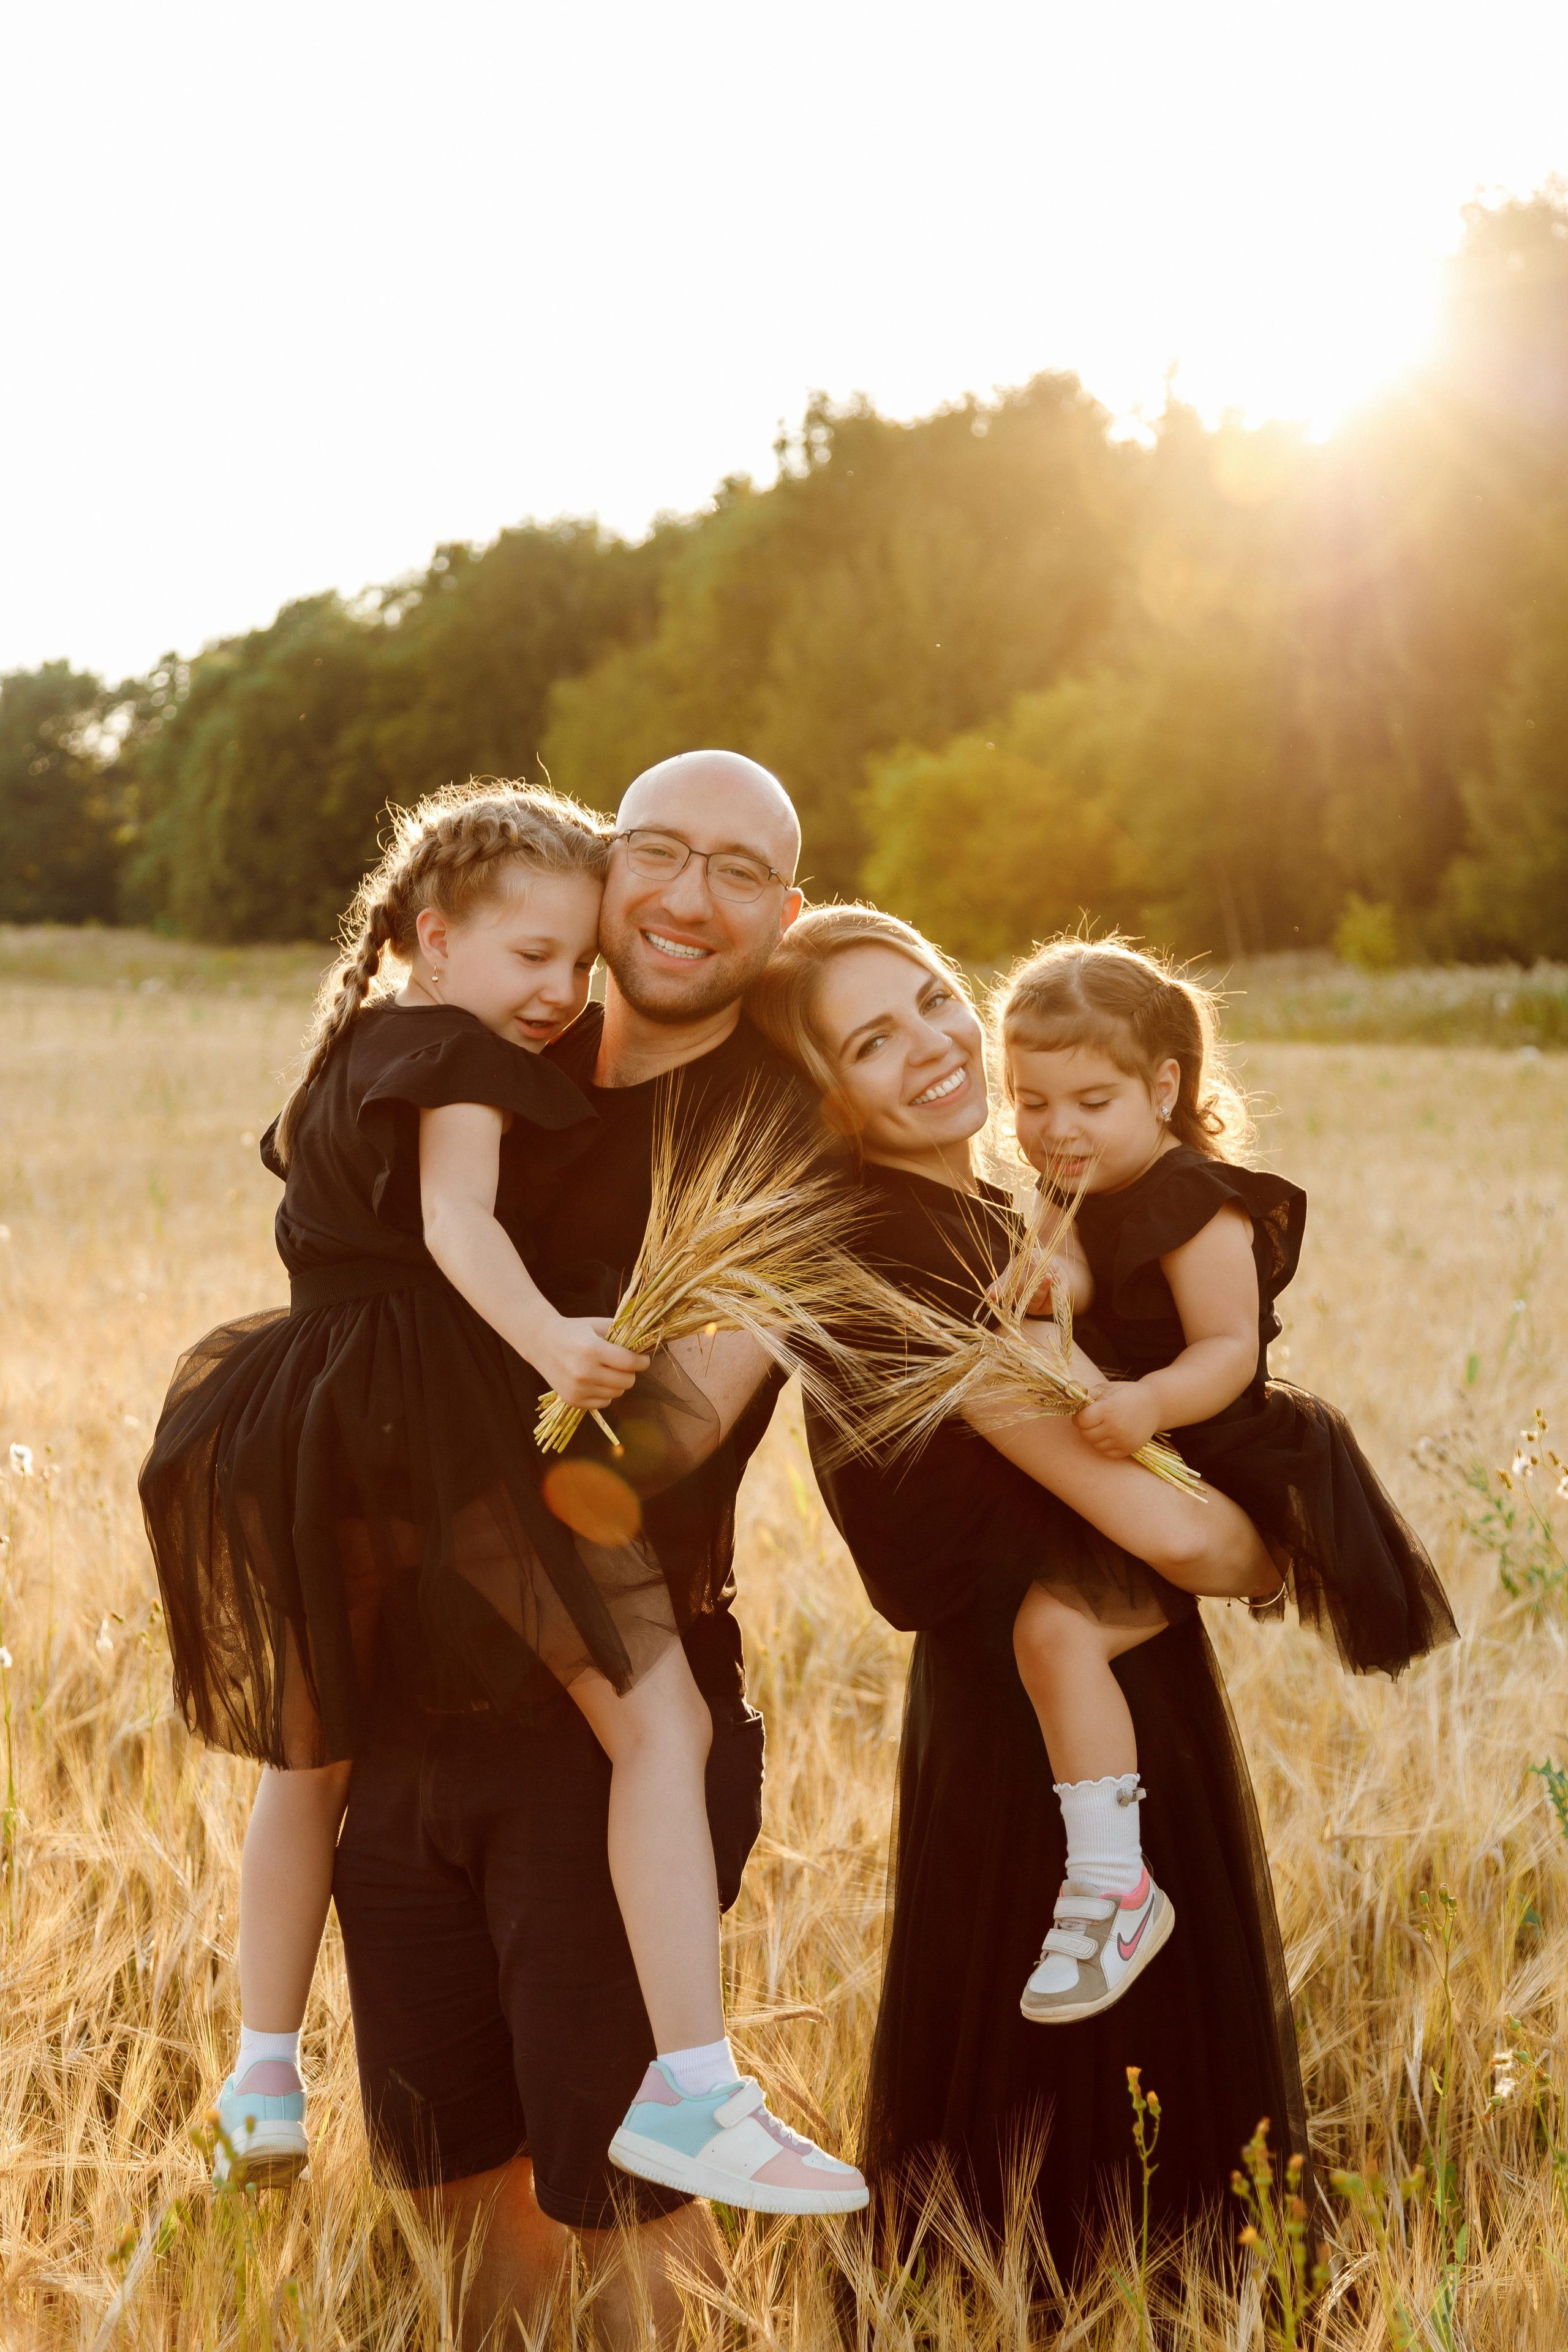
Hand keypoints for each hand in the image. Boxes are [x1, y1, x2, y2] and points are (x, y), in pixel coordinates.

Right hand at [534, 1316, 650, 1408]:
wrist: (541, 1342)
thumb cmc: (573, 1331)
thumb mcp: (596, 1324)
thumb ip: (621, 1333)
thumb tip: (644, 1347)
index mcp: (592, 1350)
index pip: (629, 1363)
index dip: (642, 1361)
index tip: (643, 1359)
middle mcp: (584, 1372)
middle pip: (627, 1381)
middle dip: (630, 1372)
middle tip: (623, 1364)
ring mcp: (578, 1389)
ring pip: (617, 1393)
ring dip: (618, 1383)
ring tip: (607, 1370)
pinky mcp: (573, 1400)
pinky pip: (604, 1402)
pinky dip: (606, 1393)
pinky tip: (597, 1380)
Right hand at [988, 1248, 1059, 1317]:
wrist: (1056, 1270)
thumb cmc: (1040, 1261)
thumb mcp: (1035, 1254)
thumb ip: (1035, 1259)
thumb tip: (1040, 1269)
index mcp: (1007, 1280)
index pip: (999, 1287)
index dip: (995, 1291)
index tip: (990, 1295)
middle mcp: (1016, 1296)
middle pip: (1020, 1291)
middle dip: (1029, 1279)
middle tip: (1037, 1265)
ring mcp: (1029, 1305)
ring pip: (1035, 1299)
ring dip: (1043, 1285)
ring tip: (1050, 1275)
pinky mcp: (1044, 1310)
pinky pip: (1049, 1302)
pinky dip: (1055, 1289)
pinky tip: (1056, 1279)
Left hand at [1074, 1379, 1163, 1458]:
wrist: (1155, 1405)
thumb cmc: (1127, 1394)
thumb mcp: (1108, 1388)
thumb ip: (1088, 1395)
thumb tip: (1069, 1401)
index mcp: (1109, 1409)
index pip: (1082, 1420)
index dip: (1078, 1417)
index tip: (1083, 1413)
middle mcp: (1116, 1427)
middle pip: (1086, 1434)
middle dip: (1085, 1427)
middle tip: (1093, 1420)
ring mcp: (1122, 1440)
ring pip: (1094, 1445)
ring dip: (1094, 1436)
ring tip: (1103, 1426)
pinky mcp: (1128, 1450)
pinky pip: (1106, 1452)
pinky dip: (1104, 1445)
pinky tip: (1110, 1434)